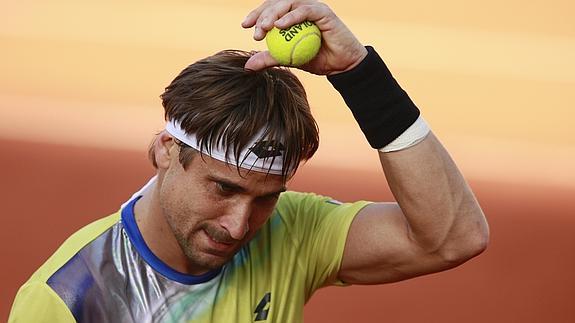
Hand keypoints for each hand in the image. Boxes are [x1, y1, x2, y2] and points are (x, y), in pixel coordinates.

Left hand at [241, 0, 367, 74]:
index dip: (257, 14)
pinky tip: (280, 25)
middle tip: (254, 30)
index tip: (245, 26)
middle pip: (277, 3)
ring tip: (264, 28)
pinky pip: (305, 10)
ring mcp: (312, 7)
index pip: (271, 9)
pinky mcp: (323, 11)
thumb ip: (270, 59)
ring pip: (289, 3)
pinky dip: (291, 17)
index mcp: (292, 16)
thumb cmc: (317, 60)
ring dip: (274, 14)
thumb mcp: (288, 60)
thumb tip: (247, 66)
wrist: (342, 66)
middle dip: (262, 14)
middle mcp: (301, 8)